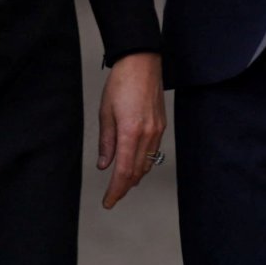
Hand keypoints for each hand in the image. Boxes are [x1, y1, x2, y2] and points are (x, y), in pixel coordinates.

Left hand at [97, 52, 165, 209]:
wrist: (142, 63)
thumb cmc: (121, 83)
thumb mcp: (105, 113)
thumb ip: (106, 142)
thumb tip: (104, 164)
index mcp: (130, 132)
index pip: (124, 172)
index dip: (115, 191)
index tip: (108, 201)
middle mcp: (147, 134)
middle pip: (137, 172)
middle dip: (124, 188)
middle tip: (113, 197)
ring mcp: (157, 130)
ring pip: (147, 164)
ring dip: (135, 177)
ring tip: (122, 185)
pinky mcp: (161, 125)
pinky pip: (153, 152)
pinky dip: (143, 163)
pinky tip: (136, 165)